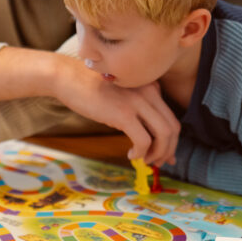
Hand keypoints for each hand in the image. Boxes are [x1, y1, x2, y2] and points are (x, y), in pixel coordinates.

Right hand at [54, 59, 179, 166]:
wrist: (68, 77)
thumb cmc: (92, 89)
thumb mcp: (124, 95)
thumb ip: (139, 110)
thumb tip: (151, 139)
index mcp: (152, 87)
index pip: (172, 118)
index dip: (172, 142)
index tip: (166, 155)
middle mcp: (150, 91)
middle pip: (173, 127)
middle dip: (168, 150)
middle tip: (157, 162)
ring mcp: (138, 101)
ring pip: (163, 134)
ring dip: (157, 153)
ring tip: (145, 160)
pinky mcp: (123, 113)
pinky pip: (143, 140)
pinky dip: (141, 153)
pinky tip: (131, 155)